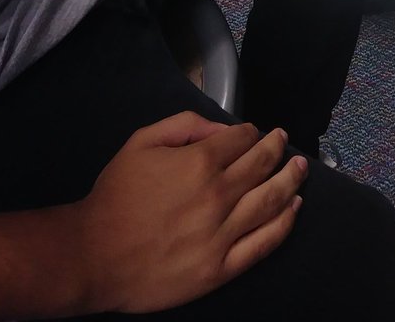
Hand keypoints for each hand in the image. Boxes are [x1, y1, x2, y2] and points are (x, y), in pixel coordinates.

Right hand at [70, 112, 307, 314]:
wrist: (93, 255)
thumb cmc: (116, 196)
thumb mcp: (142, 142)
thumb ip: (185, 126)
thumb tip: (222, 128)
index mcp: (199, 162)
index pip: (242, 140)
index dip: (252, 133)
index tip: (255, 133)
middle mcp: (217, 195)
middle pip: (262, 165)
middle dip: (277, 149)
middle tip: (284, 142)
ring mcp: (222, 234)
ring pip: (271, 201)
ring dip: (291, 180)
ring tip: (301, 168)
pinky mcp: (221, 268)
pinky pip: (264, 243)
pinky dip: (284, 223)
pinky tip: (294, 208)